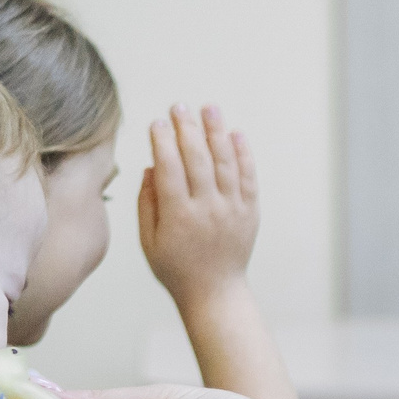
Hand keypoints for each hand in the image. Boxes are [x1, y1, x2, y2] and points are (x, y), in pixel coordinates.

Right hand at [140, 104, 259, 306]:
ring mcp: (232, 210)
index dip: (163, 142)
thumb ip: (148, 202)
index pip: (170, 168)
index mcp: (178, 216)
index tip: (157, 122)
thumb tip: (152, 167)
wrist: (215, 293)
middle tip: (179, 106)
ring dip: (217, 132)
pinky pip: (248, 178)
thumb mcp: (148, 239)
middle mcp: (208, 209)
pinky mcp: (250, 213)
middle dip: (187, 128)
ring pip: (225, 163)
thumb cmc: (175, 267)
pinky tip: (236, 134)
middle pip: (198, 159)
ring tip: (209, 108)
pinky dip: (243, 155)